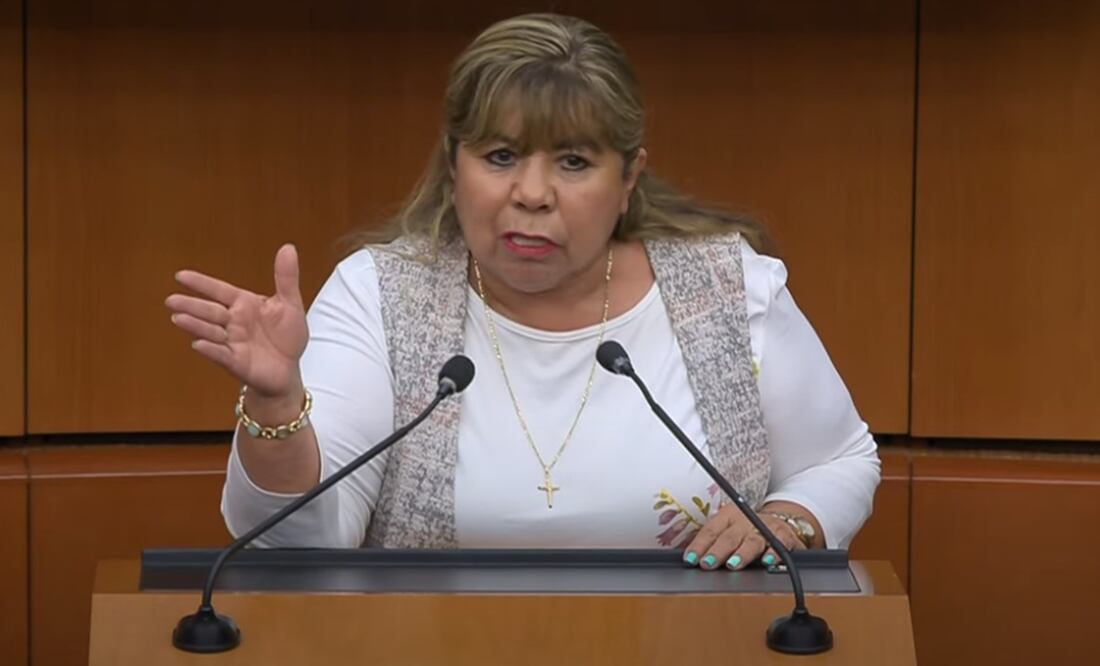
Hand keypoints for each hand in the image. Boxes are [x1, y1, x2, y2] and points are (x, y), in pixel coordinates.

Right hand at [166, 243, 307, 397]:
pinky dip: (211, 350)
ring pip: (211, 332)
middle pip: (210, 311)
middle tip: (171, 299)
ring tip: (179, 318)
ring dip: (196, 325)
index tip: (180, 275)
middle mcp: (234, 322)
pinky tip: (199, 344)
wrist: (289, 371)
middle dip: (191, 305)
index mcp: (244, 305)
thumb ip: (286, 278)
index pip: (219, 291)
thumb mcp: (290, 304)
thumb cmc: (286, 337)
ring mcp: (232, 342)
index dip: (201, 284)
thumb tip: (288, 247)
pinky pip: (221, 355)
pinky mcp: (236, 362)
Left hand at [682, 504, 805, 570]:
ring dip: (742, 554)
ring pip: (752, 541)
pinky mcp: (784, 536)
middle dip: (717, 551)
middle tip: (707, 563)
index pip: (710, 531)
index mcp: (728, 516)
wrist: (778, 521)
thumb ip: (713, 543)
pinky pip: (779, 544)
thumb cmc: (746, 529)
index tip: (690, 559)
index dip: (699, 545)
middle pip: (729, 537)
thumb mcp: (728, 530)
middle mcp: (745, 520)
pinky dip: (774, 554)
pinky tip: (767, 561)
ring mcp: (765, 527)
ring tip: (733, 564)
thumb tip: (691, 561)